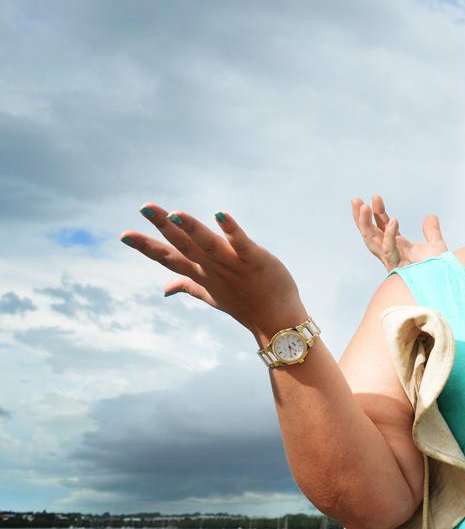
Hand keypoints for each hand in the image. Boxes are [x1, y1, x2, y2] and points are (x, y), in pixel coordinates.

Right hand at [121, 205, 305, 341]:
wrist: (276, 321)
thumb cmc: (244, 305)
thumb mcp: (211, 295)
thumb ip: (188, 286)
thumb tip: (164, 289)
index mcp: (202, 274)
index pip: (170, 258)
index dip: (147, 247)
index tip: (124, 235)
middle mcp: (213, 268)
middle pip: (184, 245)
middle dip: (164, 226)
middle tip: (144, 207)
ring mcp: (233, 264)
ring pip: (208, 244)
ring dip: (192, 228)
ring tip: (176, 213)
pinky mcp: (256, 260)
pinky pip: (241, 243)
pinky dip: (231, 230)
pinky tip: (220, 214)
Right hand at [351, 195, 447, 271]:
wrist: (446, 284)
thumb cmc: (439, 272)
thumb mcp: (435, 246)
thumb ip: (432, 232)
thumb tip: (431, 216)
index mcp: (397, 248)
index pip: (381, 228)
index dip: (378, 212)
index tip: (376, 197)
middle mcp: (390, 254)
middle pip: (370, 235)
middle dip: (361, 218)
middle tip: (355, 200)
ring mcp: (392, 261)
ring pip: (371, 241)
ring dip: (365, 224)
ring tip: (363, 206)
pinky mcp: (397, 267)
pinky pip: (389, 249)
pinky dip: (390, 235)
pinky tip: (394, 221)